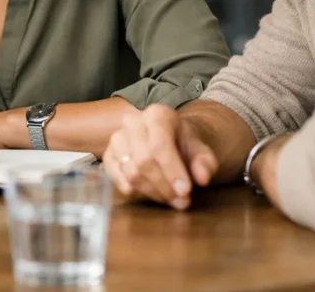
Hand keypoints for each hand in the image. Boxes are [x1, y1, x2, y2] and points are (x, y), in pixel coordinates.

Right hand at [103, 104, 217, 209]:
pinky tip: (149, 193)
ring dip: (151, 191)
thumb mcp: (201, 151)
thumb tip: (203, 178)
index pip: (159, 145)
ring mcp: (117, 137)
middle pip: (143, 161)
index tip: (185, 192)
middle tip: (180, 201)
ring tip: (169, 198)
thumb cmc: (184, 145)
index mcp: (157, 114)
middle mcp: (133, 122)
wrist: (170, 140)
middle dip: (163, 186)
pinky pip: (115, 176)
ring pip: (130, 171)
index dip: (172, 171)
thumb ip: (205, 163)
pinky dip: (132, 190)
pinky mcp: (109, 154)